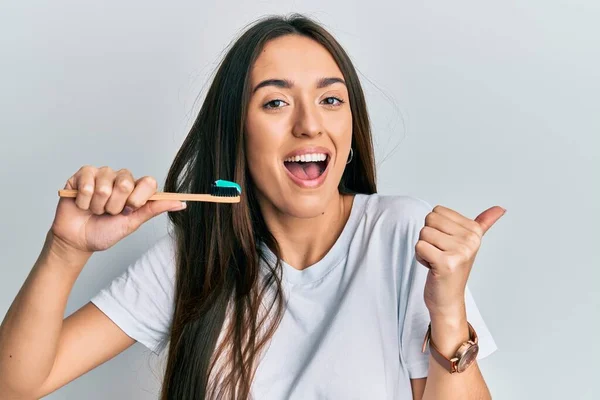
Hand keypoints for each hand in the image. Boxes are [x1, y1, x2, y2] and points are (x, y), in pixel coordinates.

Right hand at [50, 165, 185, 256]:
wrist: (78, 240)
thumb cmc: (105, 231)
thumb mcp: (132, 223)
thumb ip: (154, 209)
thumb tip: (181, 204)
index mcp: (135, 188)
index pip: (148, 182)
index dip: (138, 198)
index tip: (130, 210)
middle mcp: (120, 178)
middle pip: (126, 183)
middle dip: (115, 206)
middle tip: (109, 212)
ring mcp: (101, 174)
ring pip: (104, 186)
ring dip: (98, 205)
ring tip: (95, 210)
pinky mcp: (82, 174)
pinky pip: (87, 185)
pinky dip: (84, 201)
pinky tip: (82, 204)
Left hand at [415, 205, 505, 316]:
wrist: (448, 299)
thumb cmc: (454, 268)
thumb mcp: (469, 243)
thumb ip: (483, 224)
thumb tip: (501, 208)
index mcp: (474, 231)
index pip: (437, 211)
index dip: (435, 228)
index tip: (446, 245)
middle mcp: (470, 240)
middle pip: (429, 219)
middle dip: (428, 237)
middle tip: (439, 253)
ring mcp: (460, 252)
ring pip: (423, 233)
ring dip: (424, 248)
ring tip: (436, 260)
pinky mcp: (446, 263)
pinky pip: (420, 246)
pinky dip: (420, 257)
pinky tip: (432, 267)